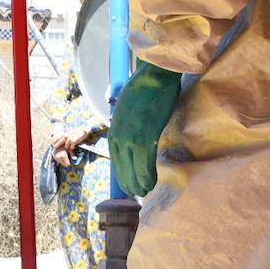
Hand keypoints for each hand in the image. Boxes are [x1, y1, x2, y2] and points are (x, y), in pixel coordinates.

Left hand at [51, 127, 89, 167]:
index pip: (56, 139)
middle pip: (58, 144)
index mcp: (64, 134)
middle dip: (57, 147)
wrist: (83, 130)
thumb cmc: (77, 132)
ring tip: (71, 146)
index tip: (53, 146)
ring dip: (68, 147)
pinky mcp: (73, 142)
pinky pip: (71, 148)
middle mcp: (65, 137)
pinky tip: (74, 145)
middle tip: (55, 149)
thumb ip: (65, 137)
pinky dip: (73, 147)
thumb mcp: (69, 133)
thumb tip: (62, 141)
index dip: (54, 143)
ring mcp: (69, 139)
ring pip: (66, 147)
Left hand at [111, 61, 181, 196]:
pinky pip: (145, 161)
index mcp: (114, 129)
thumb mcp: (126, 110)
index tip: (127, 181)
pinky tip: (150, 182)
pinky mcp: (146, 136)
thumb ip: (126, 126)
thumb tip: (132, 137)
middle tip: (137, 192)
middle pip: (122, 166)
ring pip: (133, 167)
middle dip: (129, 181)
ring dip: (139, 182)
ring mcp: (132, 137)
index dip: (122, 172)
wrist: (155, 76)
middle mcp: (119, 136)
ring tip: (144, 191)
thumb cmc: (144, 90)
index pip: (115, 158)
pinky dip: (148, 174)